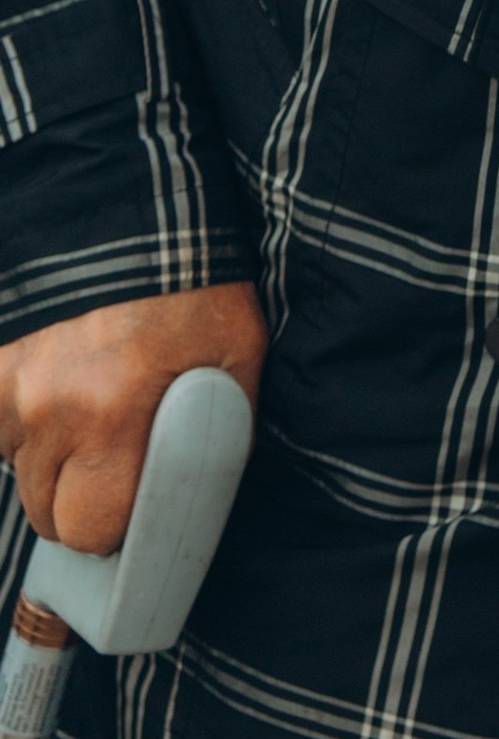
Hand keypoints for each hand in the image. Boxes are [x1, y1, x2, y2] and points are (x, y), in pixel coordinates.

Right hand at [0, 284, 265, 552]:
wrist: (135, 209)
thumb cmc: (193, 281)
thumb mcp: (236, 355)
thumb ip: (219, 434)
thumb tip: (195, 500)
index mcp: (115, 412)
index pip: (92, 530)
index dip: (118, 524)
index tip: (135, 506)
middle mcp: (51, 406)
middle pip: (47, 513)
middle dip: (83, 500)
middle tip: (119, 457)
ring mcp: (9, 384)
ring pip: (19, 469)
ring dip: (51, 456)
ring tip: (94, 404)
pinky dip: (24, 419)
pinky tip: (62, 385)